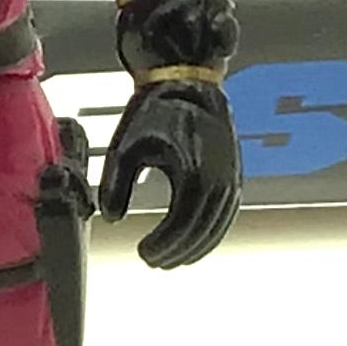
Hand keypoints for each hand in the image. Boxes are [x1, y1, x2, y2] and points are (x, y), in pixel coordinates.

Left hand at [98, 81, 239, 269]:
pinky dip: (210, 234)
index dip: (162, 244)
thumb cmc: (154, 113)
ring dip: (194, 248)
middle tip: (151, 262)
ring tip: (169, 260)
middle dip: (175, 251)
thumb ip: (115, 185)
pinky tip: (192, 244)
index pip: (180, 224)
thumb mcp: (126, 147)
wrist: (189, 83)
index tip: (142, 253)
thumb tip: (110, 218)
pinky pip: (226, 215)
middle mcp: (219, 180)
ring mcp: (231, 179)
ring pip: (216, 227)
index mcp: (193, 173)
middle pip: (199, 231)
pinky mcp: (235, 176)